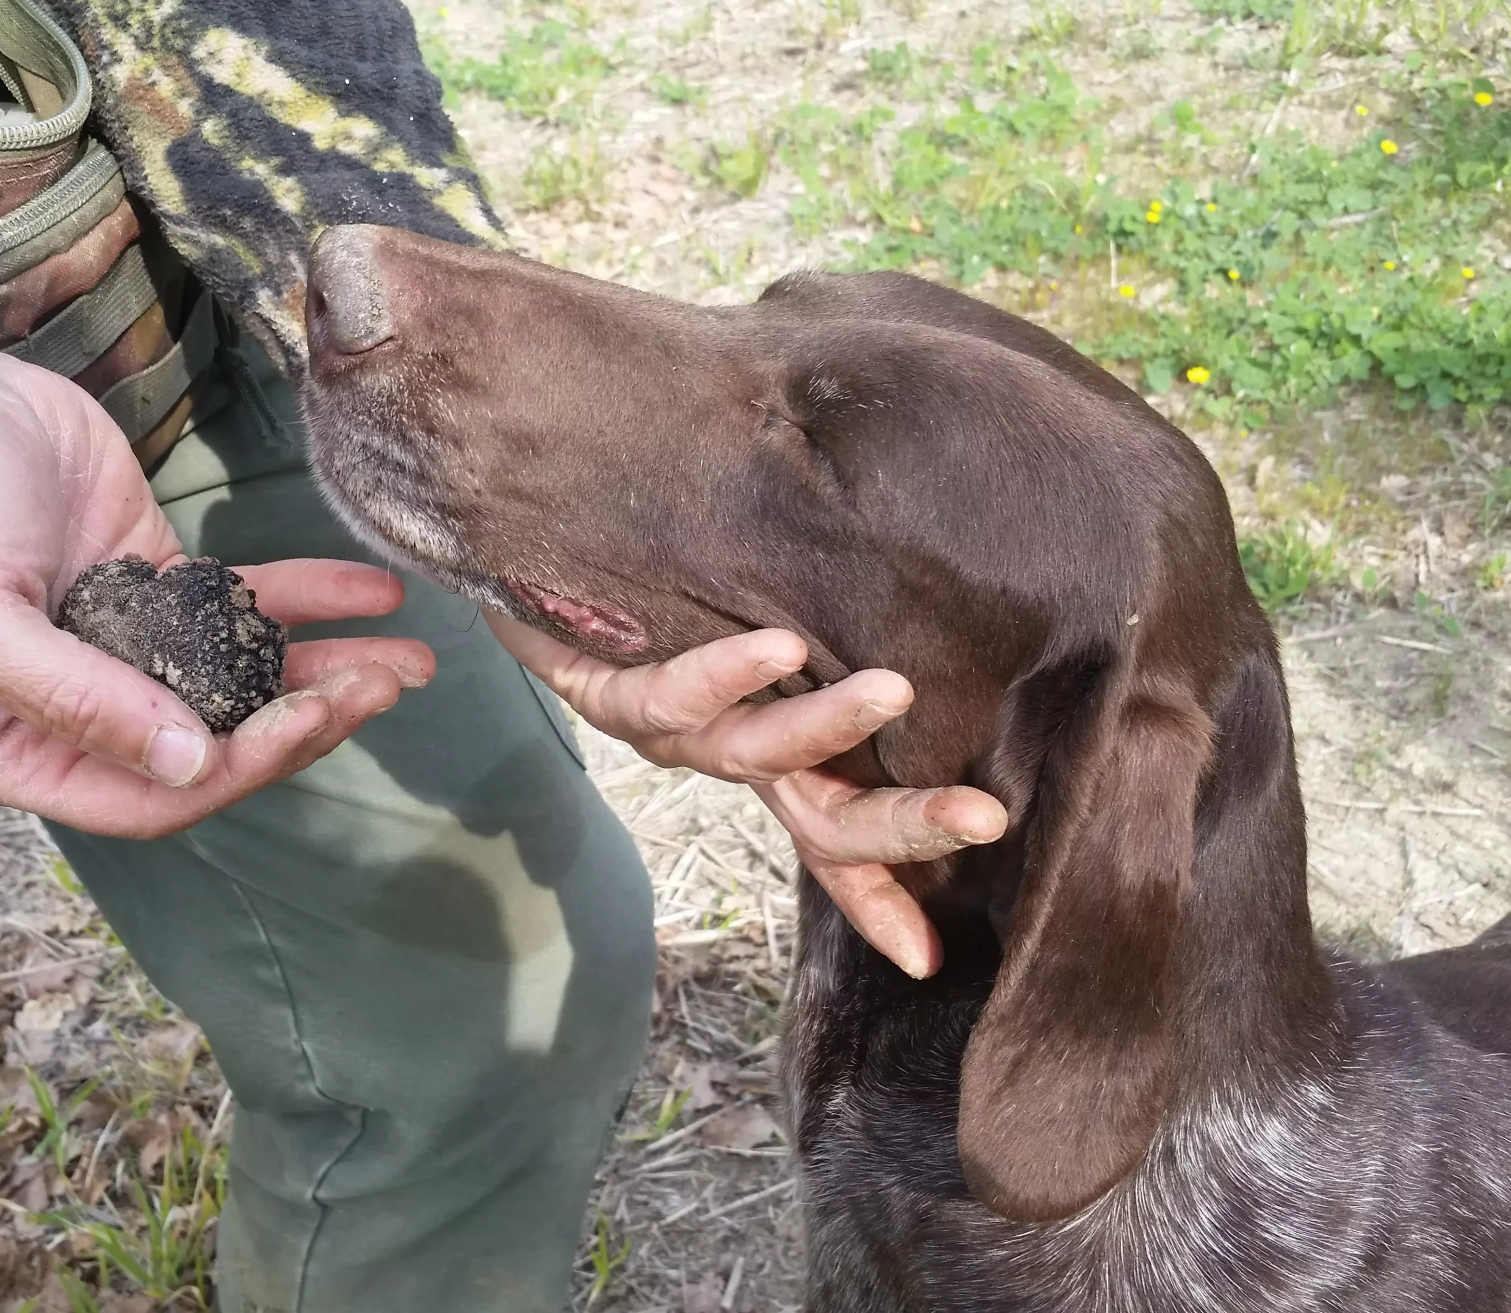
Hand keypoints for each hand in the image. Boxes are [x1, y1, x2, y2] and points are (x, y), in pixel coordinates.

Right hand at [0, 317, 432, 836]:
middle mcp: (85, 717)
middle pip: (217, 747)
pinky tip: (375, 596)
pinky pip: (249, 608)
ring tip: (410, 661)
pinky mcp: (162, 586)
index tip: (307, 722)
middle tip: (383, 687)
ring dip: (328, 675)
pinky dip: (312, 603)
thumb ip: (73, 698)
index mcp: (24, 751)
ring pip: (246, 683)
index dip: (238, 771)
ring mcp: (131, 651)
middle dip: (305, 724)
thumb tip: (187, 764)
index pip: (154, 798)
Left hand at [488, 616, 1006, 978]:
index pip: (834, 839)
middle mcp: (722, 754)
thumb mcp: (758, 607)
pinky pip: (670, 693)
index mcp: (764, 752)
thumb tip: (928, 583)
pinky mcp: (606, 693)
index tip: (927, 959)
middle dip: (903, 828)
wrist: (528, 550)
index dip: (878, 900)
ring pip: (753, 753)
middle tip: (982, 817)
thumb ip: (831, 611)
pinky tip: (778, 646)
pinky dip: (727, 672)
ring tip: (891, 693)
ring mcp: (667, 732)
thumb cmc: (657, 583)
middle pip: (821, 819)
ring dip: (826, 727)